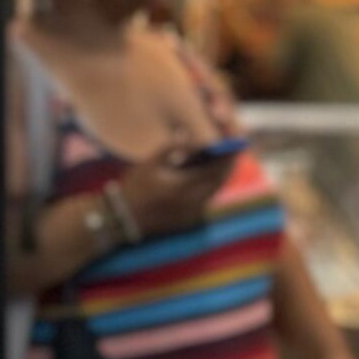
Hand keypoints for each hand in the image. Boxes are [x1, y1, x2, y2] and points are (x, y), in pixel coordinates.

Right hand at [113, 150, 234, 240]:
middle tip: (232, 148)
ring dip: (219, 174)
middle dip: (228, 164)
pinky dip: (208, 185)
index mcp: (183, 188)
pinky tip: (205, 173)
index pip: (215, 170)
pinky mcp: (189, 220)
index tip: (236, 141)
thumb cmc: (134, 187)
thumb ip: (174, 146)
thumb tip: (196, 138)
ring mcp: (192, 215)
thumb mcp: (151, 162)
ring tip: (221, 158)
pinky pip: (205, 199)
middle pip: (220, 181)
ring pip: (214, 191)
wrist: (122, 220)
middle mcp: (192, 204)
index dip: (229, 155)